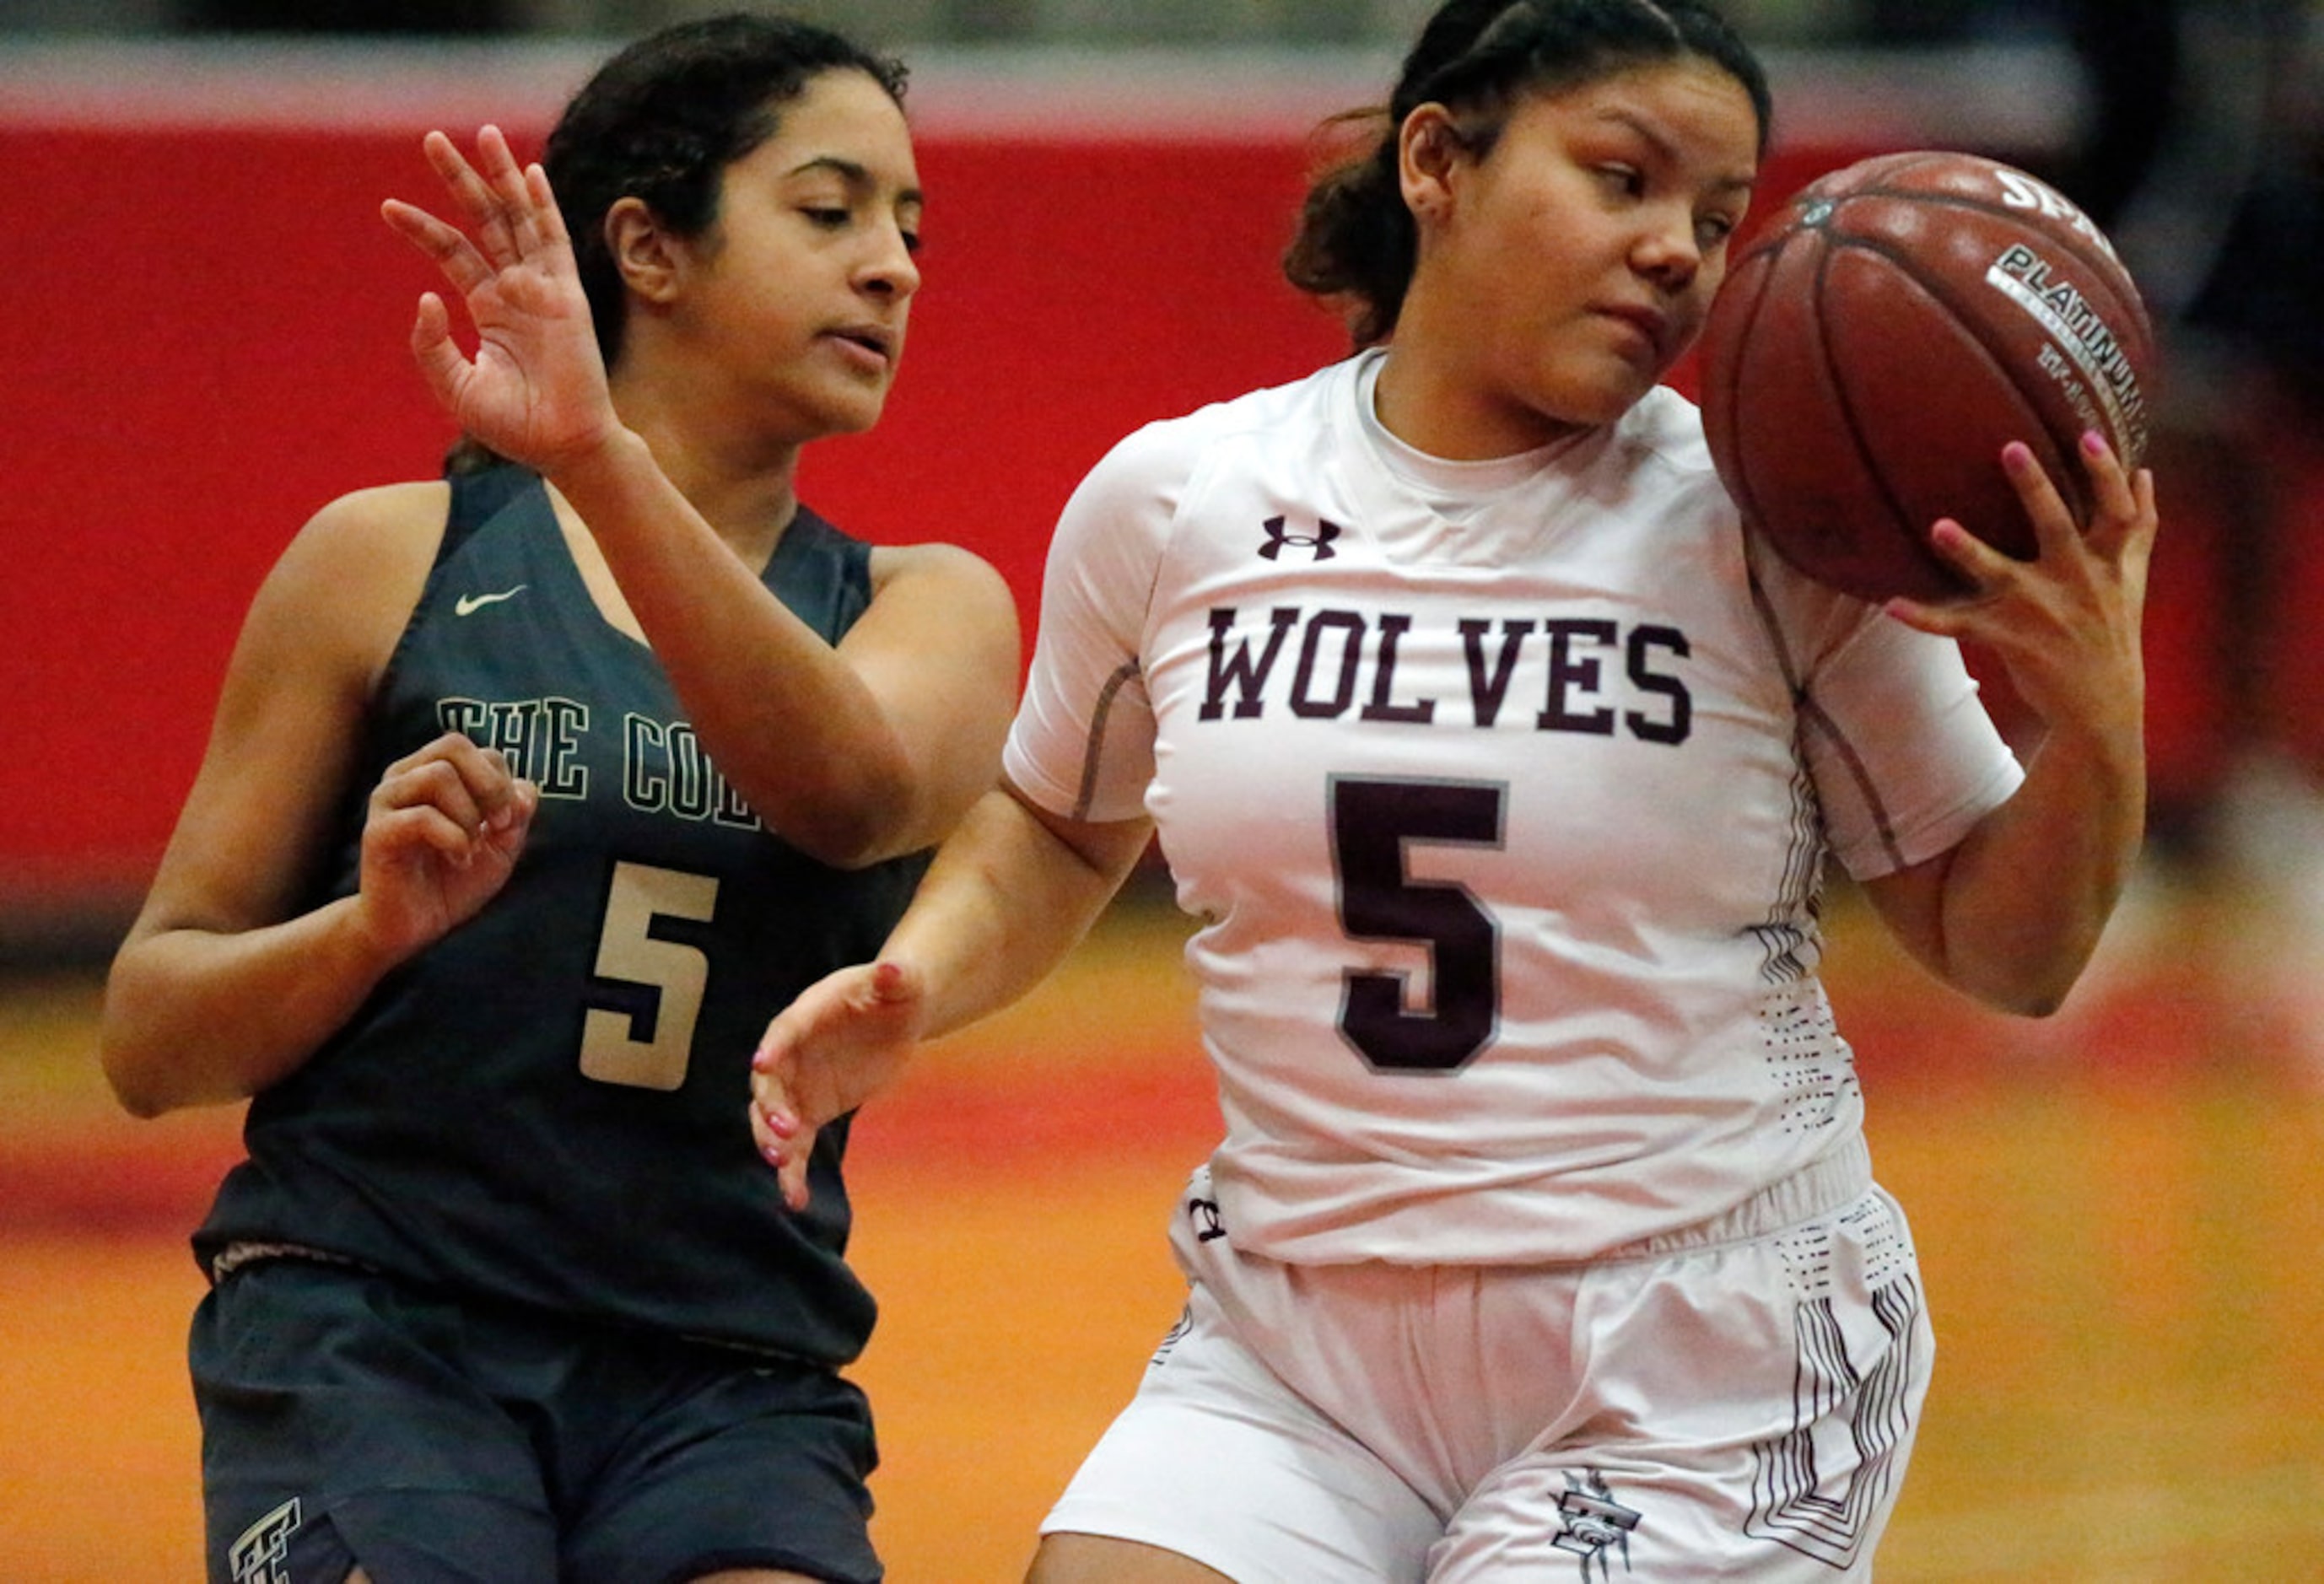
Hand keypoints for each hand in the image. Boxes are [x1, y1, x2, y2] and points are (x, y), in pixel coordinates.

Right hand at [356, 732, 537, 959]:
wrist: (414, 926)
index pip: (480, 751)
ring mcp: (387, 801)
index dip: (505, 783)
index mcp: (434, 772)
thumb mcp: (500, 848)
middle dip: (490, 785)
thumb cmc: (454, 881)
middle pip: (453, 745)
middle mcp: (405, 777)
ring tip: (470, 847)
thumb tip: (527, 790)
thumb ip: (517, 815)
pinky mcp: (377, 831)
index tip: (507, 823)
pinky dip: (453, 838)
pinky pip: (421, 816)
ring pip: (438, 775)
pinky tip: (458, 860)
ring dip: (468, 815)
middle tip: (496, 826)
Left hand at [381, 125, 621, 473]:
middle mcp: (516, 288)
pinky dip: (543, 208)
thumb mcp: (455, 385)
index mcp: (489, 307)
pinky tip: (530, 174)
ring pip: (519, 218)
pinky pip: (553, 242)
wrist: (562, 445)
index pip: (452, 251)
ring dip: (501, 176)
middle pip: (485, 219)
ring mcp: (543, 288)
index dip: (421, 227)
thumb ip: (432, 344)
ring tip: (481, 133)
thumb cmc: (515, 425)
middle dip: (460, 179)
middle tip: (431, 139)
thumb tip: (425, 296)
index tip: (388, 207)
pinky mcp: (566, 296)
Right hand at [749, 959, 927, 1211]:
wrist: (895, 1015)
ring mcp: (796, 1085)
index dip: (774, 1046)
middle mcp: (792, 1051)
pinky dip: (792, 1172)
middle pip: (770, 1082)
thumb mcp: (903, 982)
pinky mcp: (808, 1112)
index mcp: (809, 1013)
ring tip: (780, 1168)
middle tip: (783, 1132)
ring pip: (772, 1118)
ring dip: (772, 1141)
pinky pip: (794, 1145)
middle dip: (771, 1106)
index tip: (762, 1064)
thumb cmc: (896, 991)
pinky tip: (795, 1200)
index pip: (786, 1029)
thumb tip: (893, 969)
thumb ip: (895, 977)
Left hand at [1885, 431, 2156, 739]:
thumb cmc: (2113, 631)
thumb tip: (2144, 472)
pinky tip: (1891, 605)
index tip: (2086, 435)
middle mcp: (2076, 579)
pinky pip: (1958, 625)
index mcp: (2109, 562)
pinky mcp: (2008, 638)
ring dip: (1969, 550)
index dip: (2105, 472)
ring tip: (1939, 526)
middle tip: (2011, 448)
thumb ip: (2139, 526)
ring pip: (2000, 574)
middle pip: (2056, 526)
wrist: (2102, 706)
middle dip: (2035, 488)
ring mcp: (2039, 609)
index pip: (2116, 509)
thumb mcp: (2134, 579)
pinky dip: (1924, 617)